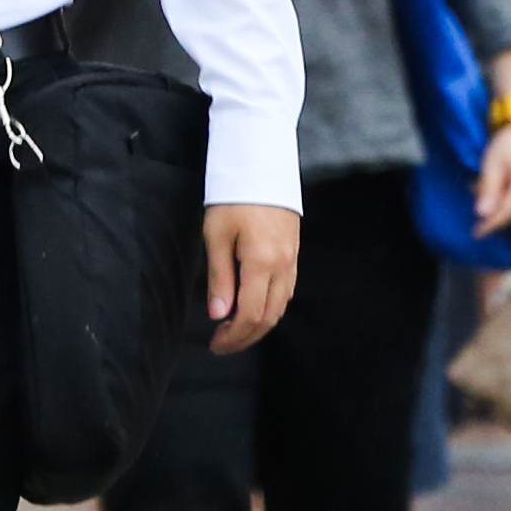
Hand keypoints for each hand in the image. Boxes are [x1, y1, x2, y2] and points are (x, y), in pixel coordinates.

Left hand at [203, 201, 300, 353]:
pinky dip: (271, 309)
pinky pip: (286, 291)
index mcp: (260, 262)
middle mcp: (282, 266)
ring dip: (259, 326)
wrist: (262, 166)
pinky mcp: (294, 253)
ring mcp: (292, 260)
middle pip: (268, 317)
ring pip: (281, 307)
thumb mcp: (216, 236)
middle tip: (223, 345)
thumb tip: (219, 315)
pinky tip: (254, 309)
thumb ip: (219, 278)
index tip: (216, 344)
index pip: (250, 315)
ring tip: (235, 331)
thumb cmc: (233, 198)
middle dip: (245, 337)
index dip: (233, 336)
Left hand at [469, 121, 510, 239]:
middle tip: (479, 191)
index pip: (508, 211)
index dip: (491, 224)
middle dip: (497, 213)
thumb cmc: (507, 146)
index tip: (476, 233)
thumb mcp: (492, 164)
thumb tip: (482, 214)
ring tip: (495, 189)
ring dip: (507, 212)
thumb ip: (488, 189)